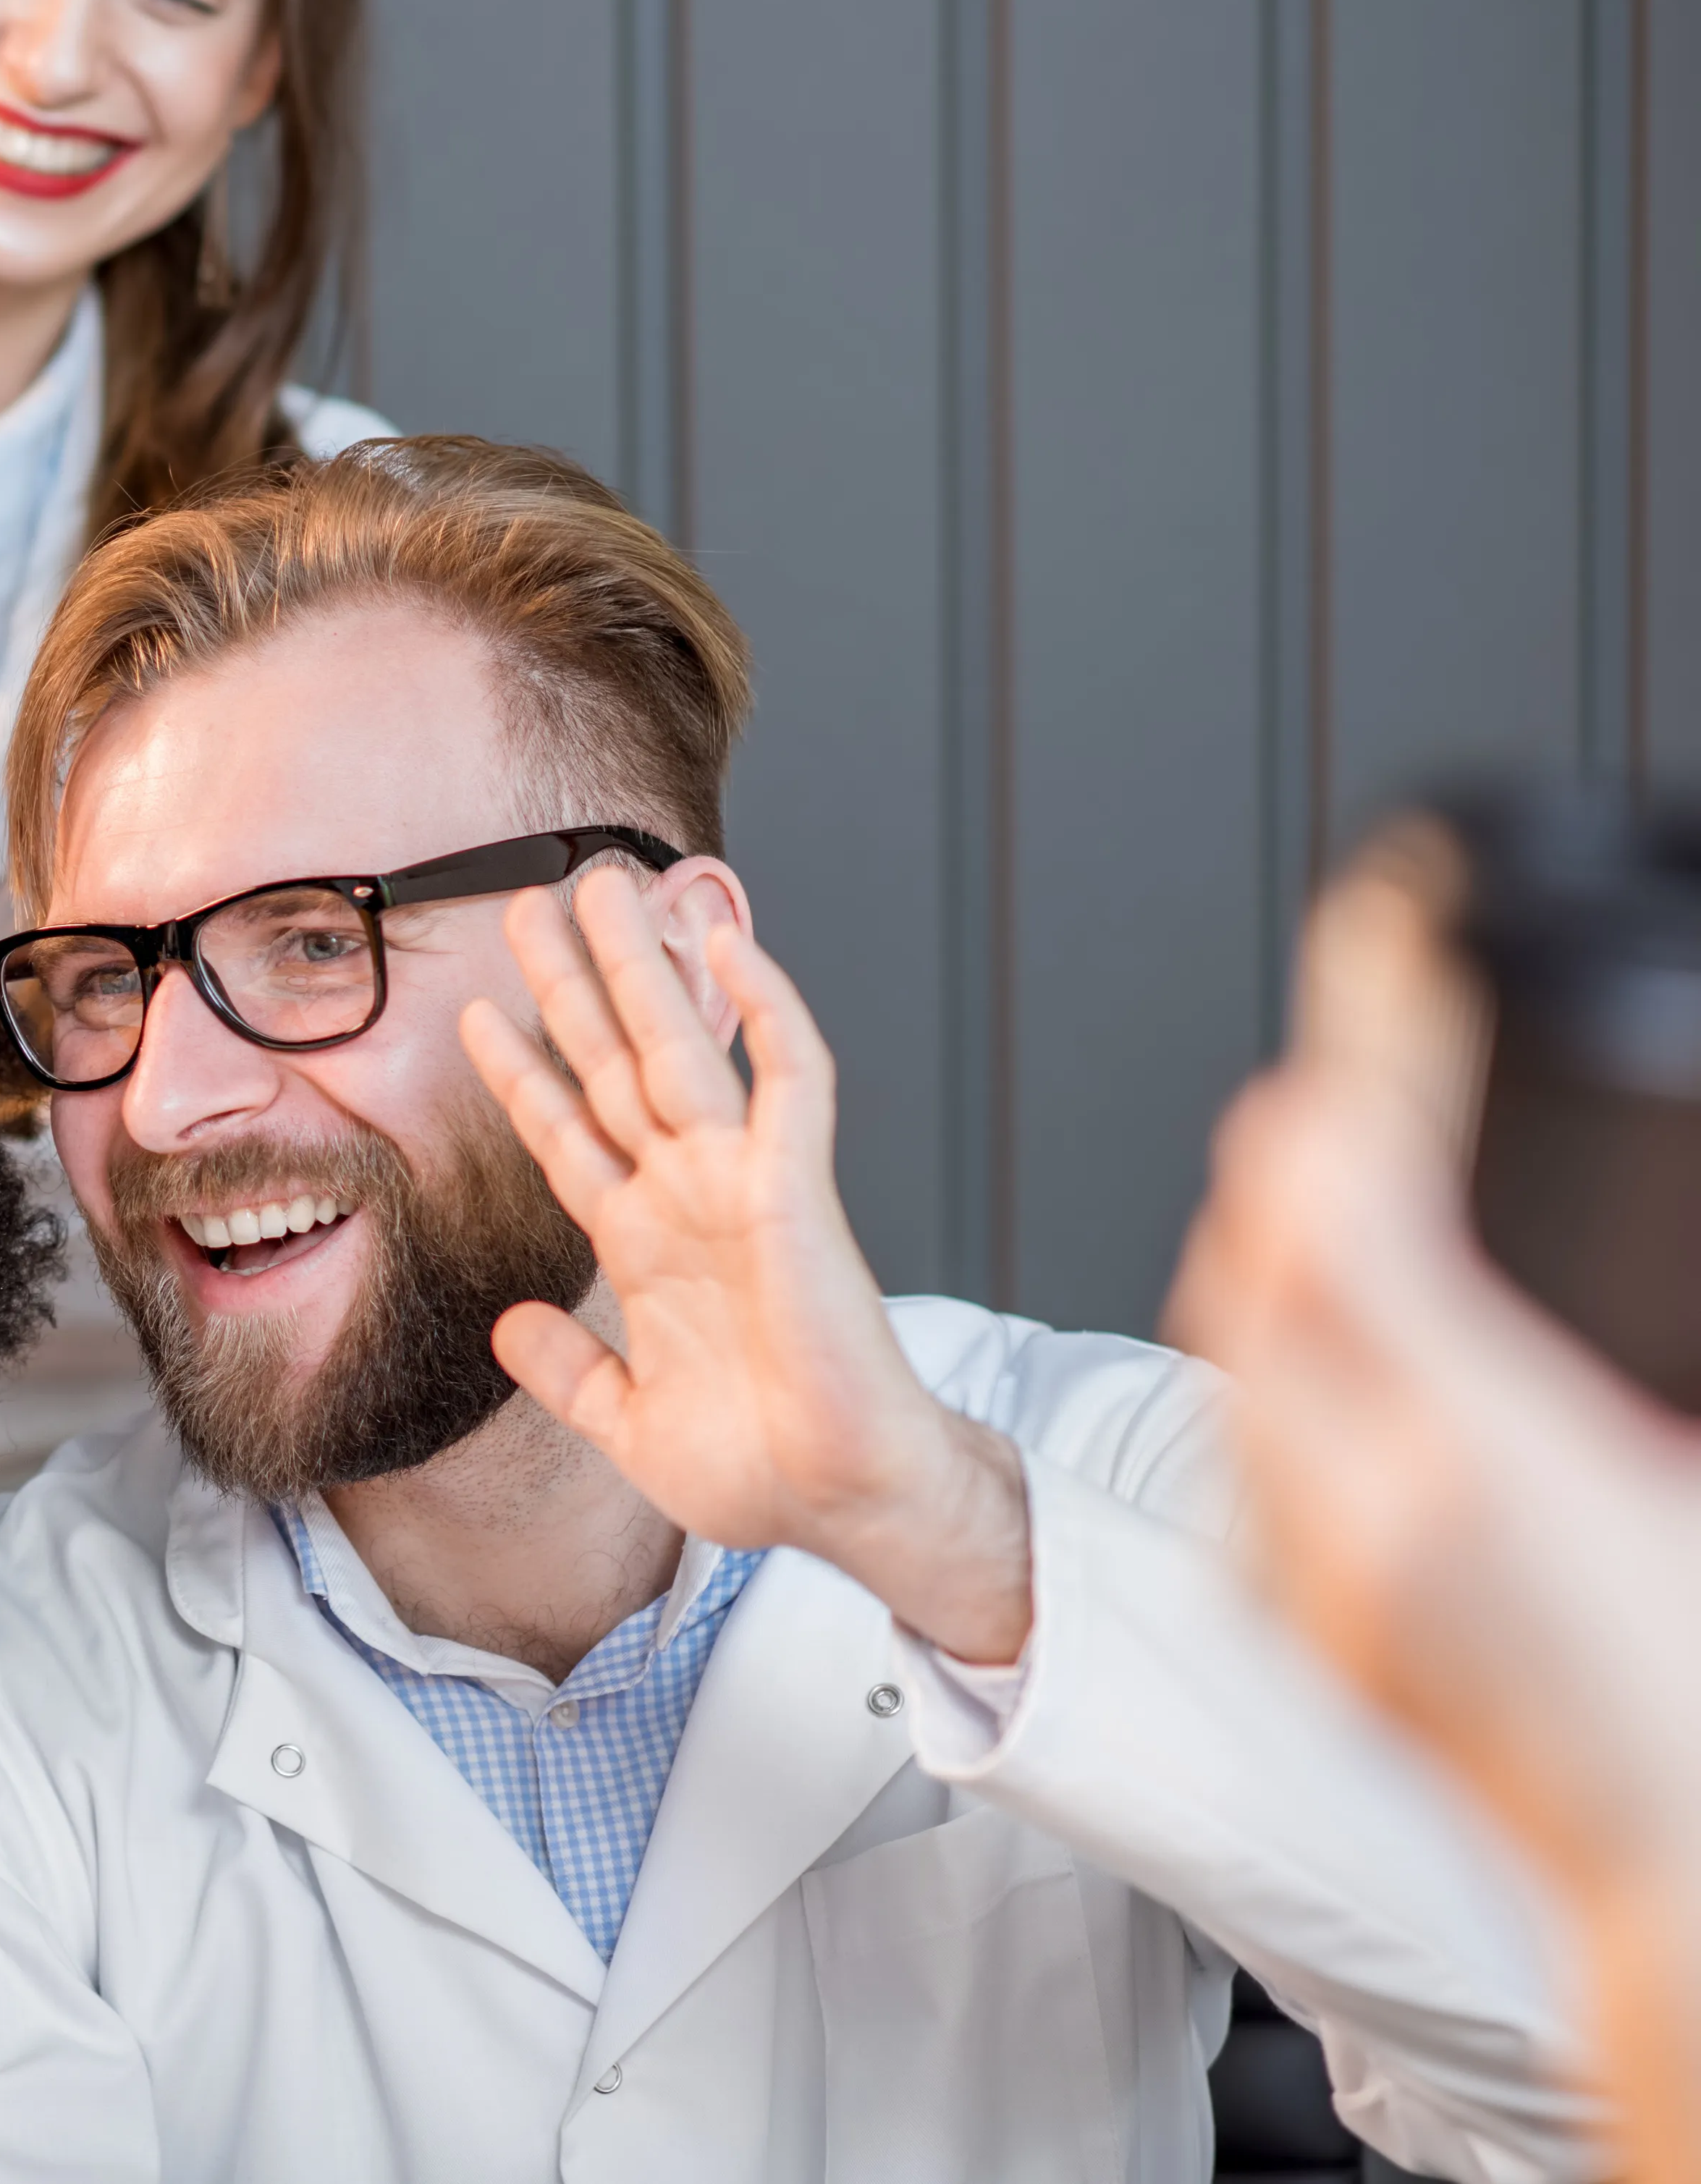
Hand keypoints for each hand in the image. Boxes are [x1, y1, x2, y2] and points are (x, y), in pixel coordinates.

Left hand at [461, 866, 1031, 1661]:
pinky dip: (766, 1009)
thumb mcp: (628, 1423)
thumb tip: (507, 1323)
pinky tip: (732, 945)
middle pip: (609, 1066)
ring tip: (602, 884)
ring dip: (643, 965)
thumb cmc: (758, 1468)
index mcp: (643, 1246)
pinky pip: (788, 1080)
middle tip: (525, 899)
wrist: (841, 1503)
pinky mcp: (798, 1190)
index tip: (473, 1011)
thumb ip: (567, 1371)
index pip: (566, 1135)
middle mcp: (685, 1198)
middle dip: (568, 984)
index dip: (521, 1073)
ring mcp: (740, 1186)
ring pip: (681, 1048)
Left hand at [1171, 848, 1700, 2179]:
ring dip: (1276, 1270)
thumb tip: (1563, 1256)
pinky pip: (1253, 1466)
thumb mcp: (1680, 1478)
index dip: (1338, 1103)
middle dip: (1293, 1173)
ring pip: (1240, 1369)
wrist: (1692, 1878)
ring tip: (1333, 1196)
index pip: (1343, 1227)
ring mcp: (1322, 1586)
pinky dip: (1280, 1381)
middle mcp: (1367, 1519)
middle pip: (1260, 1281)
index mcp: (1484, 1463)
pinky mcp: (1316, 1637)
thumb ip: (1632, 1336)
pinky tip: (1336, 1357)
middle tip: (1346, 1088)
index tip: (1354, 1017)